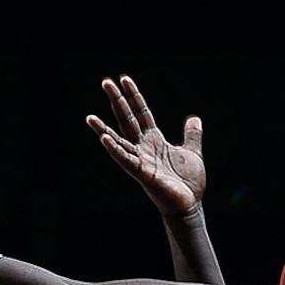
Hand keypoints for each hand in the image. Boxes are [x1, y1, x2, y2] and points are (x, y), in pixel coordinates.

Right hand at [85, 75, 206, 216]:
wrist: (190, 205)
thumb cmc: (188, 183)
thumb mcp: (192, 152)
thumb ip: (191, 135)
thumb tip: (194, 118)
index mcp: (154, 141)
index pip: (141, 113)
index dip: (134, 96)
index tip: (124, 79)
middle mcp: (144, 148)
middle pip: (127, 120)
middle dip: (117, 101)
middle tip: (106, 82)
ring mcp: (141, 161)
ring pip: (119, 141)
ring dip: (103, 130)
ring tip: (89, 118)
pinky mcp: (142, 174)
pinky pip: (126, 160)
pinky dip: (115, 150)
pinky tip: (104, 139)